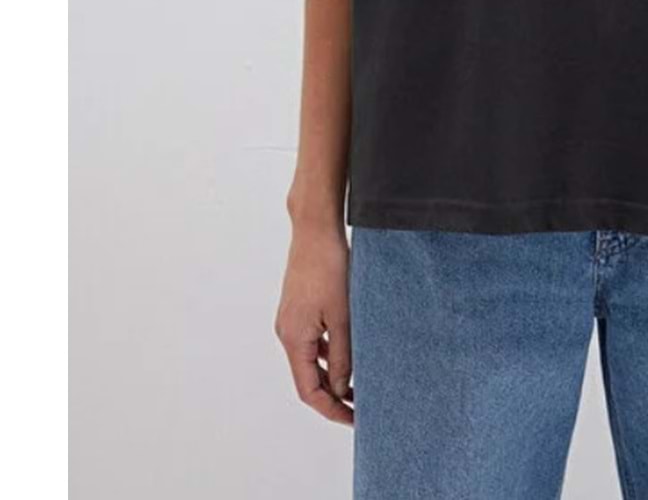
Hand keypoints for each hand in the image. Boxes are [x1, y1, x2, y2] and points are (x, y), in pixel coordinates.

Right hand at [275, 222, 353, 424]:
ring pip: (309, 359)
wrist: (315, 229)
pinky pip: (311, 341)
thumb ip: (342, 356)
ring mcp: (290, 320)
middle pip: (307, 378)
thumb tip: (340, 389)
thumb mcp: (342, 316)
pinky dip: (327, 353)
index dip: (331, 409)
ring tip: (358, 383)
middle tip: (360, 406)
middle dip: (332, 395)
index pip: (308, 390)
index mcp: (293, 338)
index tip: (354, 418)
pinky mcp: (298, 308)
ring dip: (331, 374)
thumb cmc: (329, 267)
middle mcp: (286, 332)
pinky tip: (347, 353)